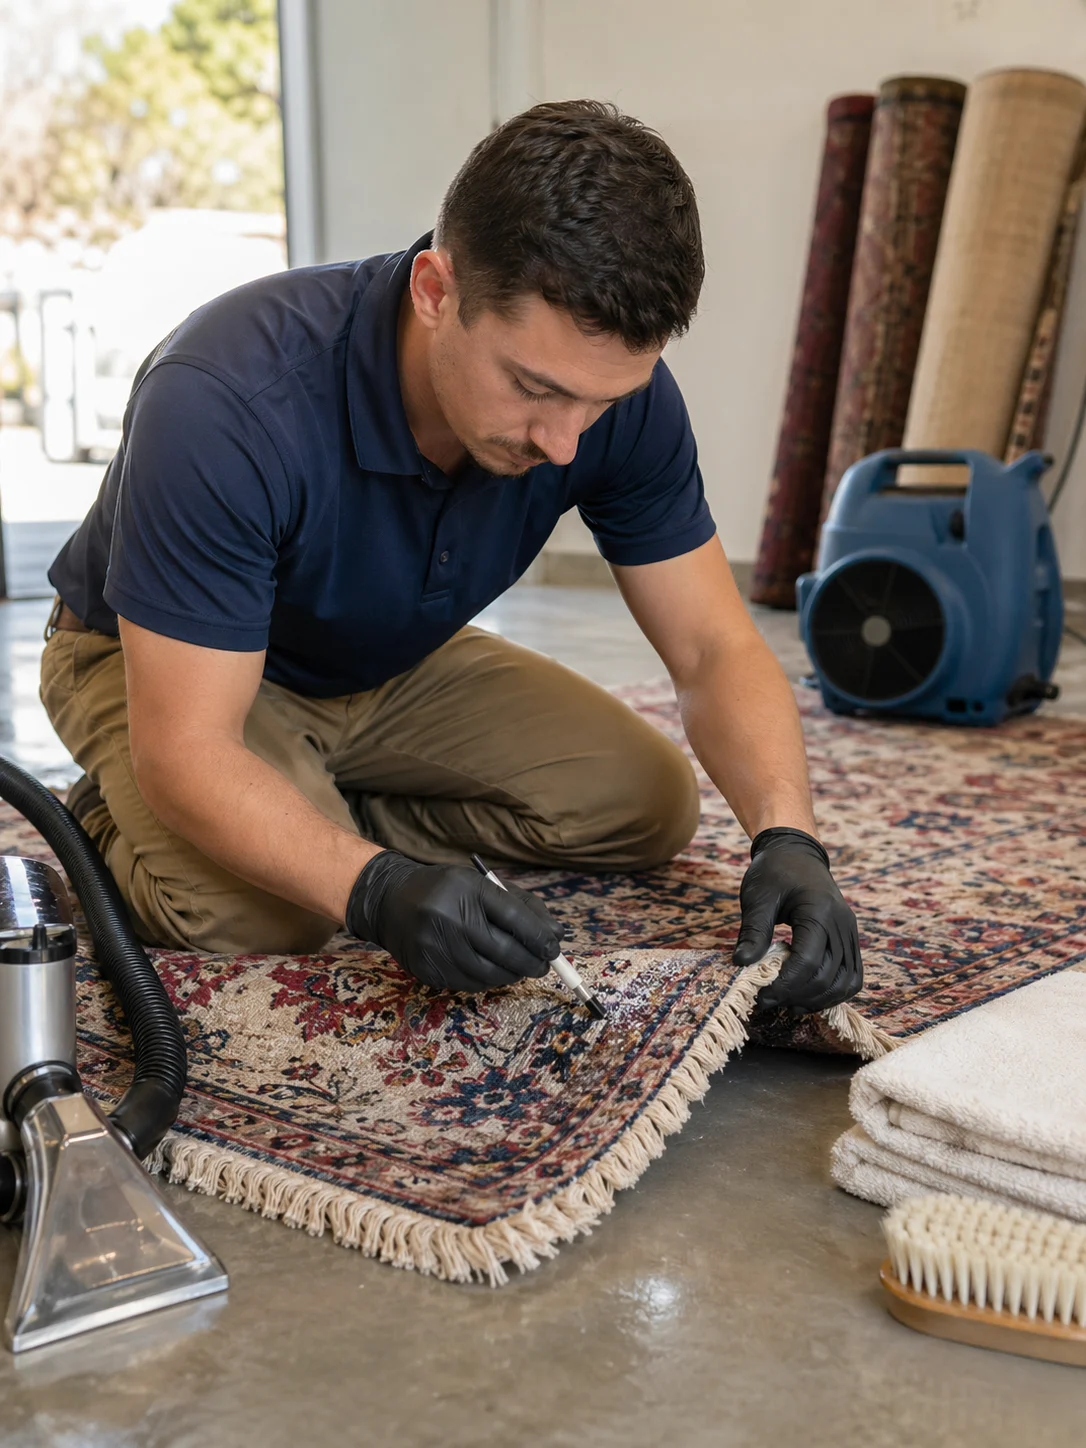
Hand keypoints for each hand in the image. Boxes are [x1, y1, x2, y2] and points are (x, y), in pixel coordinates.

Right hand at [346, 850, 563, 991]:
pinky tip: (492, 972)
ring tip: (519, 969)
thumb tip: (556, 935)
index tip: (554, 948)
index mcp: (468, 889)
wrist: (389, 900)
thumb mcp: (480, 884)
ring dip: (511, 975)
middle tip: (543, 966)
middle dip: (531, 962)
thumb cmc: (445, 890)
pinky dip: (486, 980)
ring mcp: (435, 945)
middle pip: (504, 950)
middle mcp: (450, 917)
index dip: (539, 937)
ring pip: (488, 973)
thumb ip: (520, 905)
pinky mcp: (426, 968)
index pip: (514, 917)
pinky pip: (467, 983)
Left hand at [732, 827, 860, 1012]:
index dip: (784, 985)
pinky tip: (808, 996)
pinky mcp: (850, 938)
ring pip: (845, 982)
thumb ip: (753, 931)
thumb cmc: (774, 871)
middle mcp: (842, 923)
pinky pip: (852, 975)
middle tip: (767, 1001)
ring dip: (818, 1000)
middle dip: (797, 996)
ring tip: (788, 1004)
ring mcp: (850, 931)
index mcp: (819, 910)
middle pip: (827, 976)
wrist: (796, 852)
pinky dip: (834, 992)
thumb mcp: (757, 897)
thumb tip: (741, 964)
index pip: (807, 961)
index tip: (761, 996)